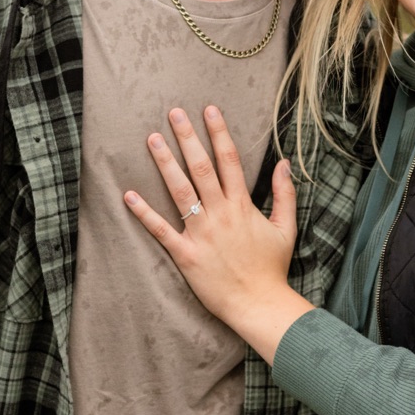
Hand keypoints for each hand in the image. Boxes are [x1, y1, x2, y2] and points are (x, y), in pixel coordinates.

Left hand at [124, 105, 313, 364]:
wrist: (259, 305)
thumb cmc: (272, 268)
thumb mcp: (285, 228)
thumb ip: (283, 194)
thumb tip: (283, 163)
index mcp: (242, 205)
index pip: (229, 160)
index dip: (219, 132)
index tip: (209, 109)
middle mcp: (220, 214)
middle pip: (200, 168)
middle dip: (187, 137)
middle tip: (173, 112)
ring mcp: (201, 233)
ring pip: (180, 191)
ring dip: (165, 163)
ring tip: (152, 139)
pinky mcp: (186, 255)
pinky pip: (161, 230)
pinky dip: (144, 213)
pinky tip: (129, 195)